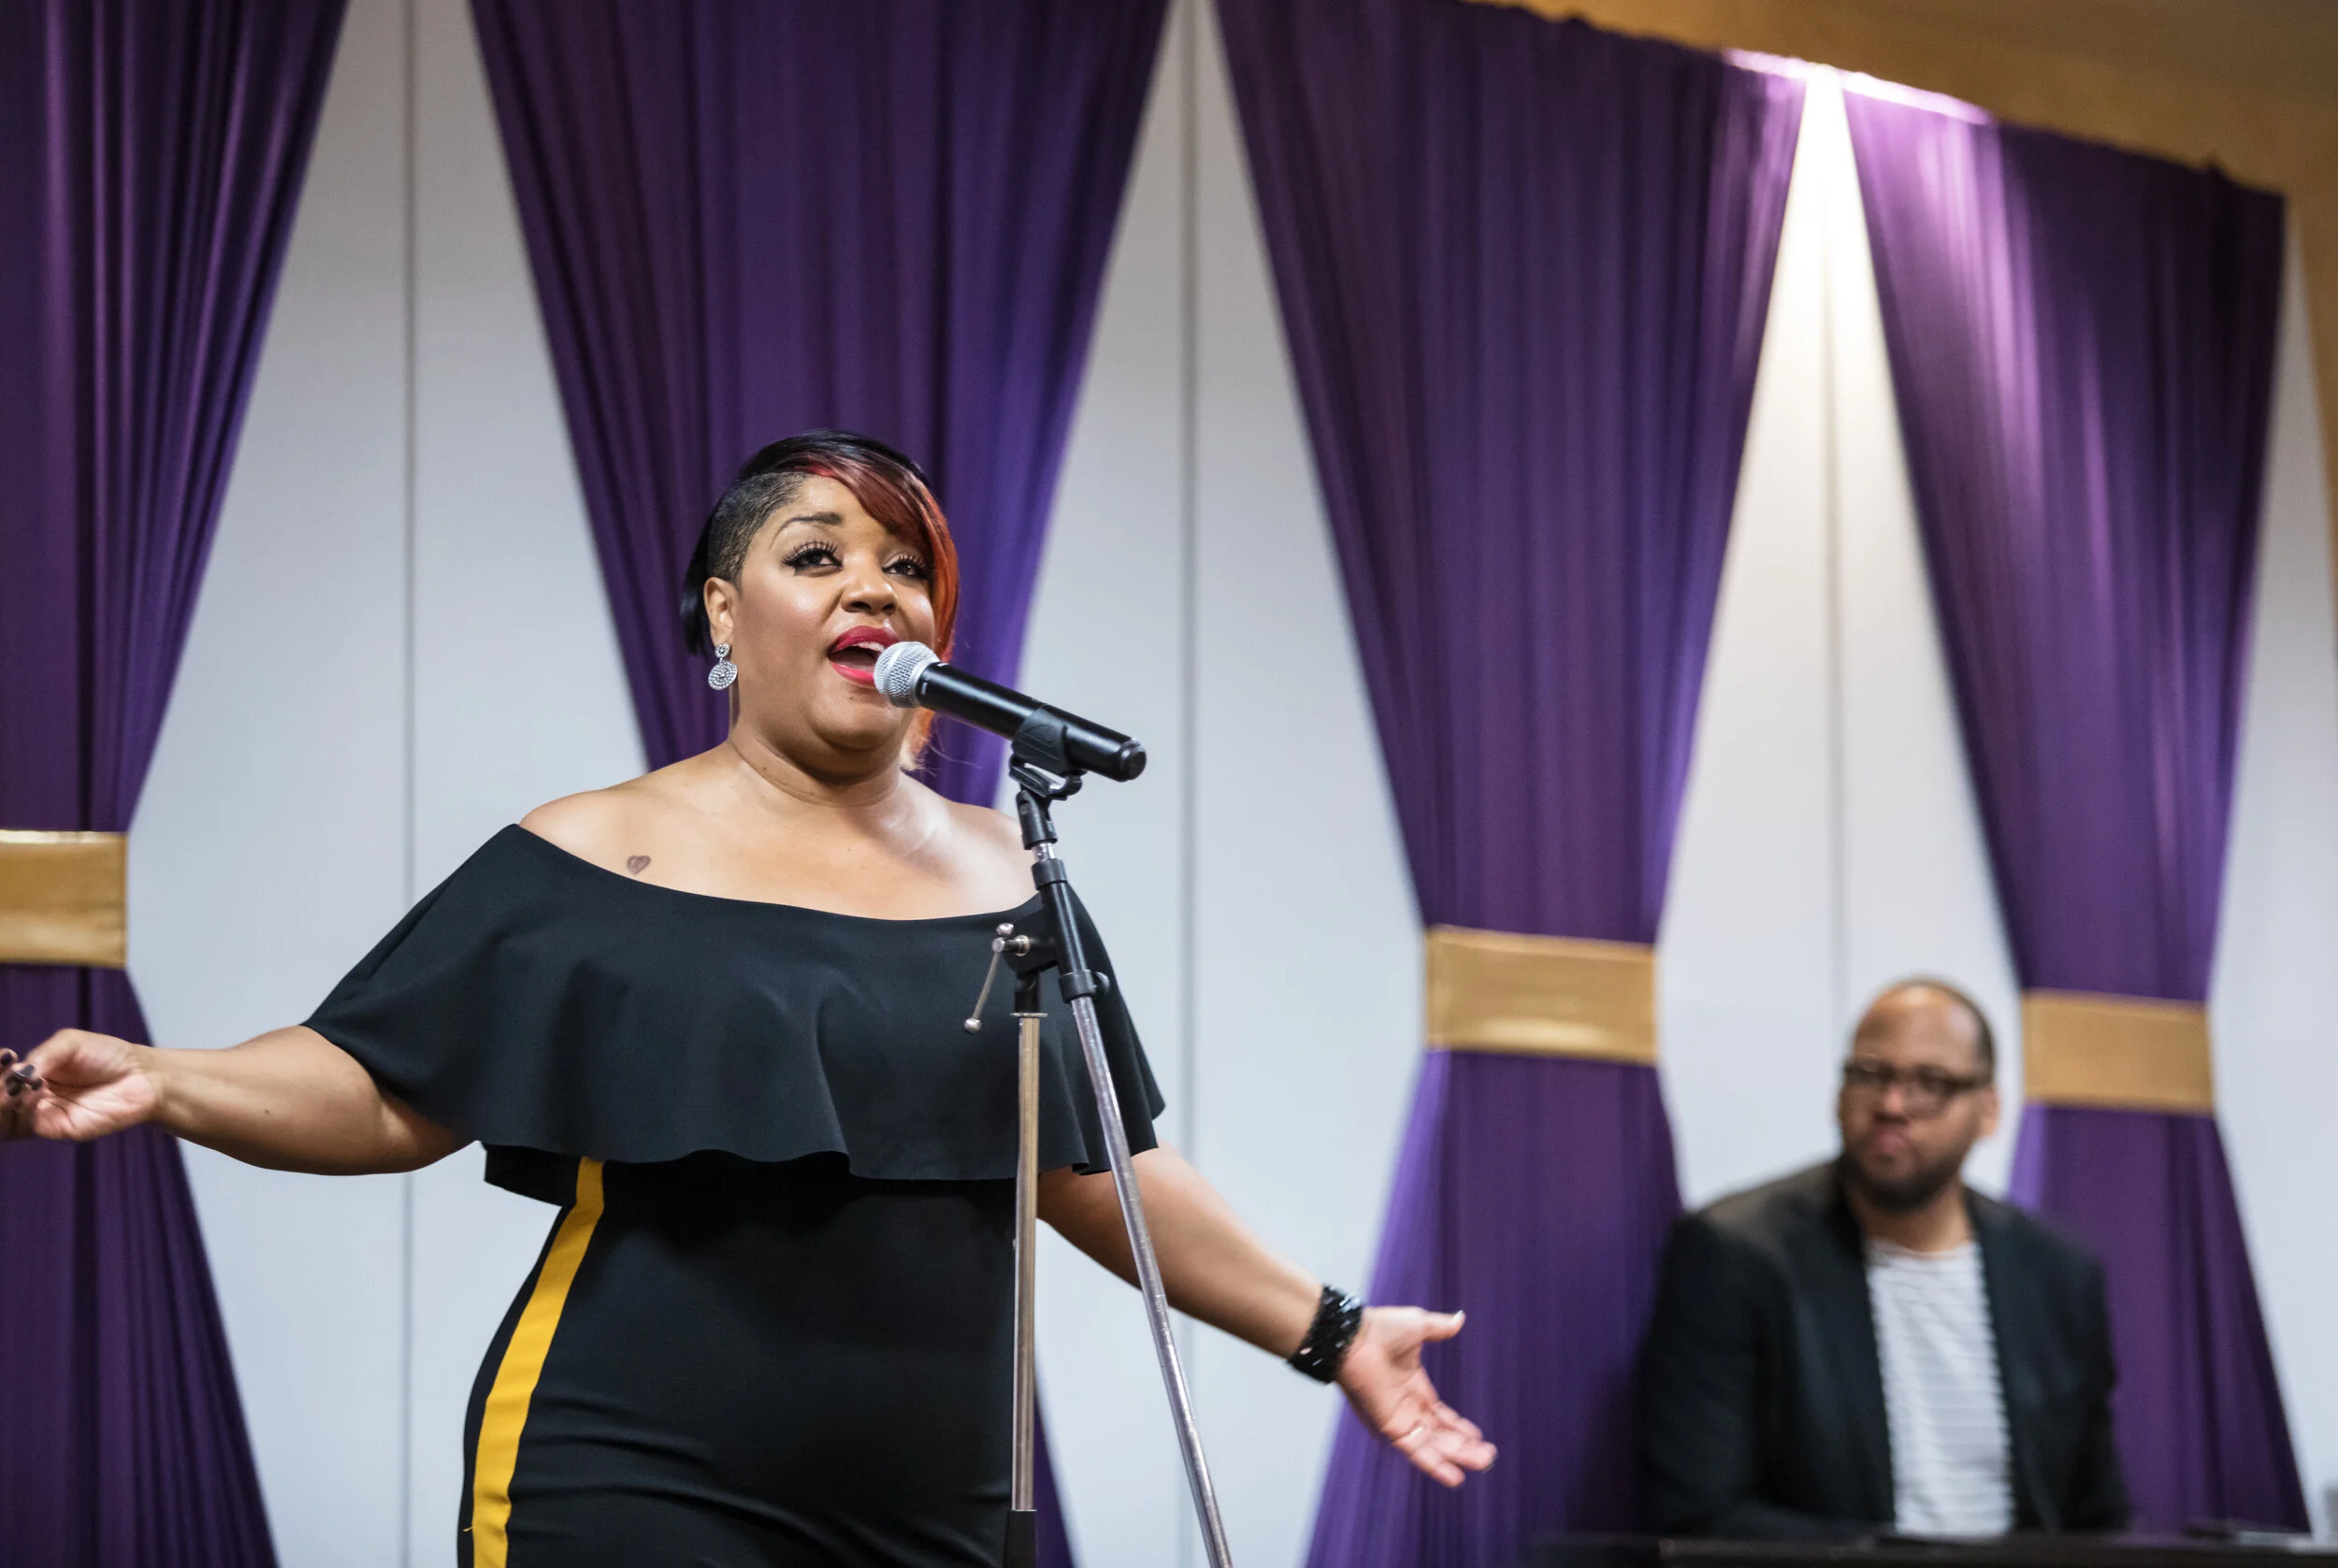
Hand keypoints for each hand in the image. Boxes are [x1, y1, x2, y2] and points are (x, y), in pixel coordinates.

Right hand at [0, 1030, 160, 1142]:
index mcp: (31, 1074)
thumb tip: (16, 1073)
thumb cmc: (108, 1056)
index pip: (0, 1077)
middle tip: (7, 1075)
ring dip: (1, 1101)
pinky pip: (23, 1127)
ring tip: (14, 1084)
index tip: (4, 1055)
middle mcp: (30, 1096)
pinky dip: (20, 1111)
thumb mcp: (71, 1043)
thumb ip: (42, 1055)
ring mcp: (40, 1115)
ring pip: (2, 1118)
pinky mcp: (53, 1129)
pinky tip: (33, 1093)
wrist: (142, 1077)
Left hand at [1336, 1306, 1495, 1486]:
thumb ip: (1440, 1328)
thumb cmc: (1380, 1329)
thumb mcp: (1419, 1327)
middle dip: (1464, 1447)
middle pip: (1440, 1434)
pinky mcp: (1390, 1427)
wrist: (1354, 1338)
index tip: (1477, 1437)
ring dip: (1456, 1457)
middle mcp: (1407, 1407)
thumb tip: (1460, 1318)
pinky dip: (1434, 1464)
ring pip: (1433, 1446)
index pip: (1440, 1415)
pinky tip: (1454, 1476)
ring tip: (1481, 1465)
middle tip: (1488, 1458)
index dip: (1458, 1427)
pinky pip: (1415, 1451)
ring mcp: (1399, 1419)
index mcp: (1414, 1386)